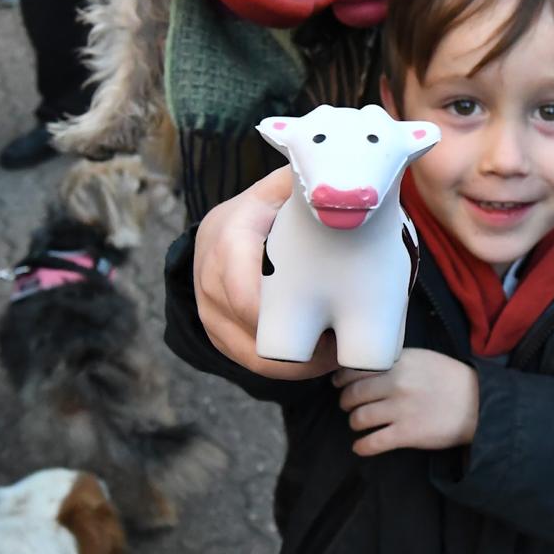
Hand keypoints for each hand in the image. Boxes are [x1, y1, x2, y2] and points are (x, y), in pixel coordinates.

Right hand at [193, 166, 338, 379]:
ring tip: (336, 360)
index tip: (314, 325)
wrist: (221, 232)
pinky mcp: (217, 332)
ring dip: (293, 365)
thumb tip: (344, 184)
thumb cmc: (263, 210)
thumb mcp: (278, 190)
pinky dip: (282, 368)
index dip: (266, 309)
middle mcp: (210, 276)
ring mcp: (209, 308)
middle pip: (246, 326)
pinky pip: (248, 361)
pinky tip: (317, 362)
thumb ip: (304, 186)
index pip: (238, 279)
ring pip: (247, 353)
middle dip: (294, 346)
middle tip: (342, 350)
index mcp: (229, 236)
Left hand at [332, 350, 479, 455]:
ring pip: (359, 418)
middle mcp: (396, 384)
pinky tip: (360, 447)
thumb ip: (398, 361)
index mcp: (399, 364)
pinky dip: (362, 446)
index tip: (340, 384)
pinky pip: (373, 442)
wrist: (479, 404)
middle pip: (354, 394)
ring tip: (358, 424)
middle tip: (348, 406)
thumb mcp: (424, 359)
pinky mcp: (407, 434)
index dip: (343, 379)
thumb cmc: (452, 380)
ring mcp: (401, 410)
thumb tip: (371, 367)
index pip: (357, 370)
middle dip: (346, 403)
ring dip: (354, 423)